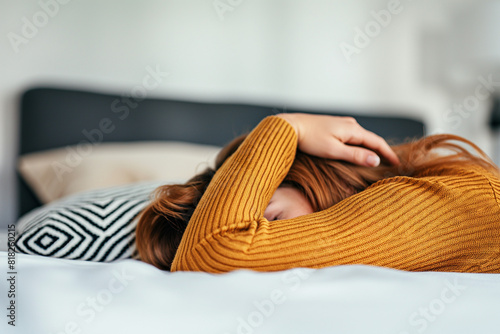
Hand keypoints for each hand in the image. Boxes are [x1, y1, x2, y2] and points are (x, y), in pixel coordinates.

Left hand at [277, 113, 399, 166]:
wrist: (291, 126)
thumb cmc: (310, 139)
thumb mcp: (334, 150)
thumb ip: (355, 156)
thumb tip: (376, 160)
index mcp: (353, 130)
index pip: (377, 142)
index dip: (388, 154)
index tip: (397, 164)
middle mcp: (350, 124)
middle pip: (371, 139)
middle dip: (382, 151)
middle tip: (391, 164)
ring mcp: (342, 124)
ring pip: (362, 137)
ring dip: (370, 148)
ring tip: (378, 160)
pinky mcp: (334, 126)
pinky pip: (353, 136)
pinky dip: (360, 145)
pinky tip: (358, 151)